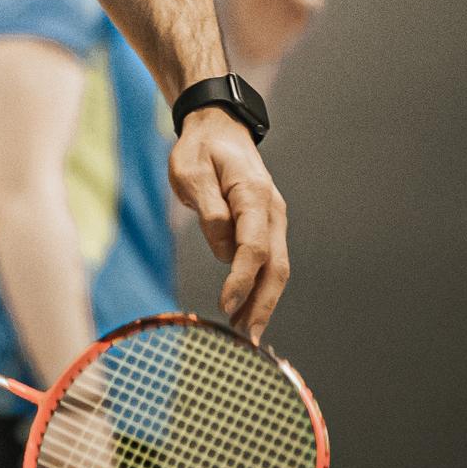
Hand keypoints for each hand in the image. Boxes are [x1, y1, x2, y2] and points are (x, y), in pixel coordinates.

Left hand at [168, 106, 288, 343]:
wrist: (218, 127)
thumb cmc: (199, 149)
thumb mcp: (190, 172)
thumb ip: (208, 210)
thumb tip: (224, 252)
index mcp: (253, 194)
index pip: (253, 246)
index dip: (241, 279)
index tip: (224, 304)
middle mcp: (272, 210)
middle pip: (276, 265)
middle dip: (263, 304)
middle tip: (248, 339)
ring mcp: (273, 218)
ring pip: (276, 267)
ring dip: (264, 301)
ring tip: (247, 334)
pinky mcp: (266, 225)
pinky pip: (268, 261)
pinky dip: (260, 287)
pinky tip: (247, 309)